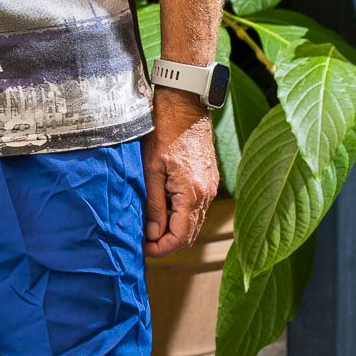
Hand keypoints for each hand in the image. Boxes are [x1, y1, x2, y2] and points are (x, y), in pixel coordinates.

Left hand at [143, 91, 218, 256]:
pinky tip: (165, 210)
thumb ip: (154, 204)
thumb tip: (153, 233)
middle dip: (168, 242)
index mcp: (192, 193)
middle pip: (191, 233)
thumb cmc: (164, 132)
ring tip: (152, 227)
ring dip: (175, 229)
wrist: (185, 106)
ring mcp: (211, 186)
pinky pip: (198, 207)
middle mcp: (207, 193)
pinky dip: (183, 215)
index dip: (162, 248)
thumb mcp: (151, 169)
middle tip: (145, 242)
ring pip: (195, 221)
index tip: (144, 249)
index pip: (181, 236)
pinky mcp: (209, 179)